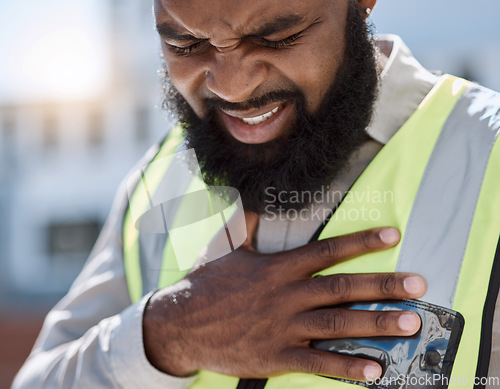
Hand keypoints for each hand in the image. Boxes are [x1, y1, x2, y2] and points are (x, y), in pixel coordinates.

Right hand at [143, 212, 425, 380]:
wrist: (180, 324)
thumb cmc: (206, 284)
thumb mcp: (225, 248)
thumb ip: (246, 223)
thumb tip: (256, 199)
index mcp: (277, 268)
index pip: (327, 251)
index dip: (361, 241)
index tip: (392, 235)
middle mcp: (285, 296)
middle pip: (341, 288)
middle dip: (383, 286)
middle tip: (419, 285)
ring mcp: (282, 327)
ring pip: (336, 325)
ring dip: (376, 325)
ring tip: (410, 325)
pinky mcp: (276, 356)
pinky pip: (317, 363)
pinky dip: (347, 367)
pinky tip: (375, 371)